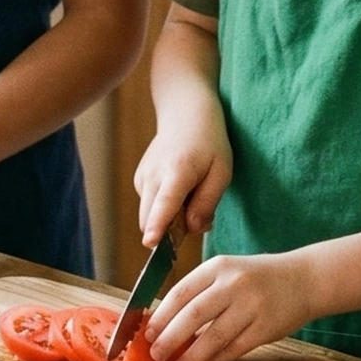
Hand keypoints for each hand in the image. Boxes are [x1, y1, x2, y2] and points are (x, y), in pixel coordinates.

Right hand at [135, 110, 232, 245]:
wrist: (185, 116)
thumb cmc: (209, 143)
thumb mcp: (222, 172)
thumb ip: (207, 203)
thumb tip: (192, 229)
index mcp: (177, 172)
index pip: (165, 204)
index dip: (158, 226)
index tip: (151, 244)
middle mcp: (153, 175)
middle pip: (151, 220)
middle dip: (171, 231)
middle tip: (199, 214)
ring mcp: (142, 178)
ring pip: (150, 216)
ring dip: (169, 220)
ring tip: (191, 196)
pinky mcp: (139, 181)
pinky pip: (150, 207)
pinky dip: (164, 209)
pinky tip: (180, 190)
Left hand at [143, 250, 313, 360]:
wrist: (304, 279)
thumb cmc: (258, 278)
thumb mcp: (228, 272)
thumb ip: (201, 293)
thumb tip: (166, 325)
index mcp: (218, 267)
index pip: (181, 292)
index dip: (161, 316)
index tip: (147, 334)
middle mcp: (234, 284)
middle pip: (194, 315)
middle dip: (170, 338)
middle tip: (156, 354)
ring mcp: (252, 306)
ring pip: (214, 336)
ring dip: (192, 356)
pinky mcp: (266, 327)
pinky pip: (235, 348)